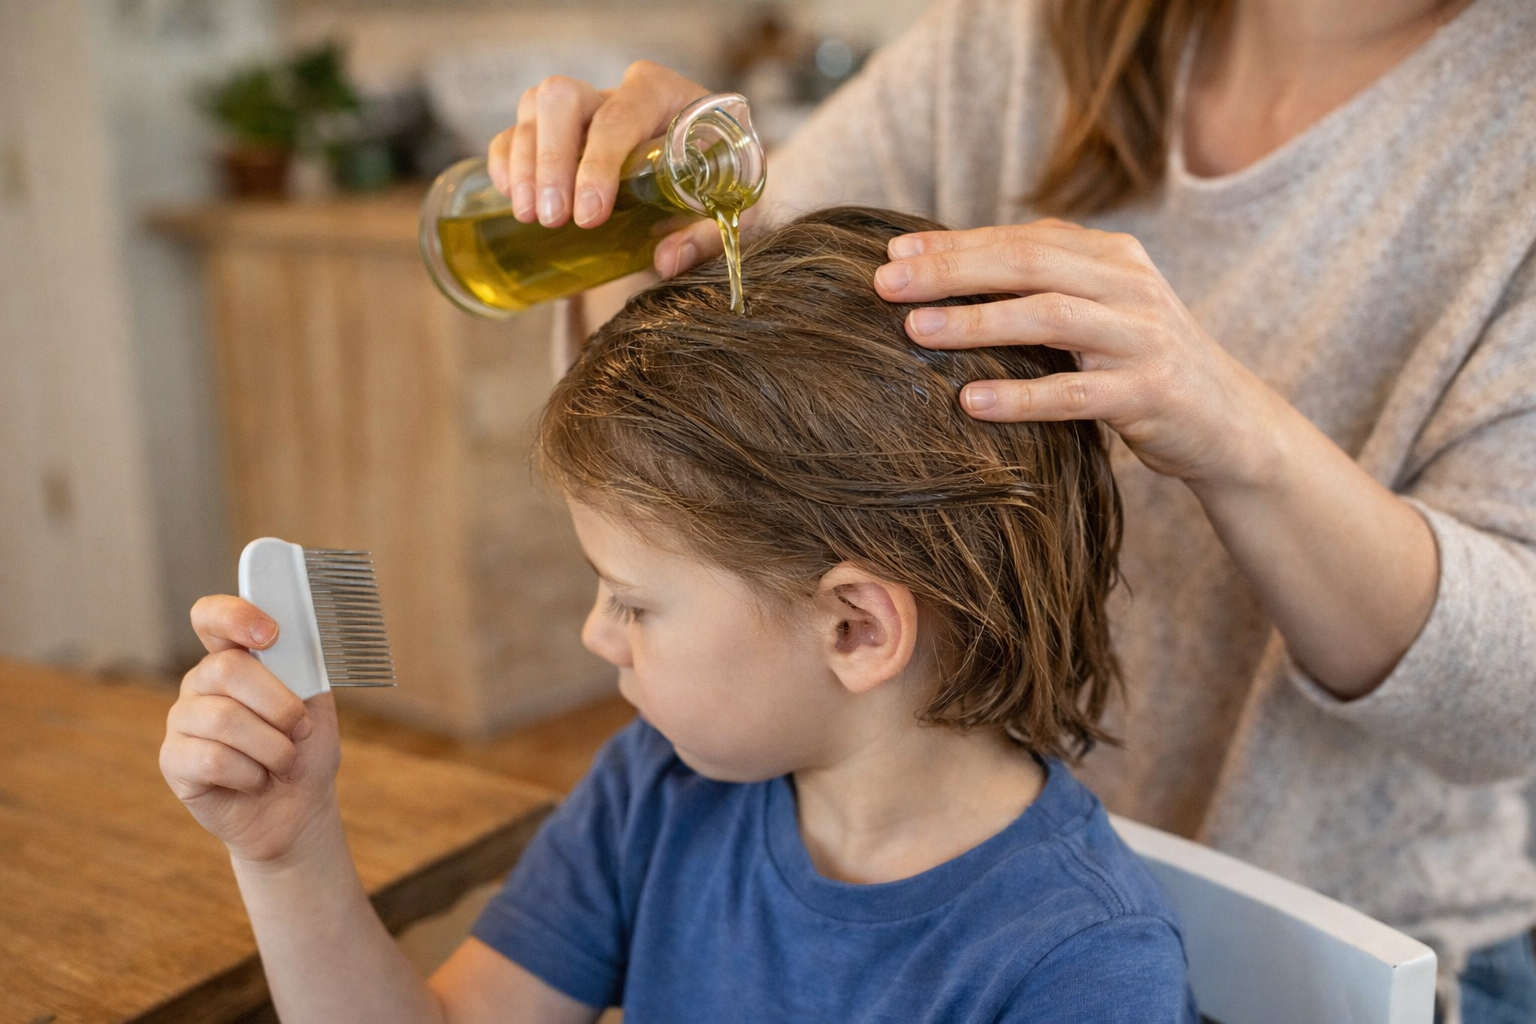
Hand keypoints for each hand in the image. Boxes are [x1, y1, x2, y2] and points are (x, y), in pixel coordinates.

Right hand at [159, 595, 341, 864]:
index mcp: (236, 656)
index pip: (212, 617)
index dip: (235, 616)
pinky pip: (212, 759)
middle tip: (302, 730)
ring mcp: (182, 720)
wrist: (298, 807)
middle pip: (228, 670)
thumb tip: (297, 640)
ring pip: (223, 719)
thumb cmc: (305, 748)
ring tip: (284, 762)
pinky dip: (251, 775)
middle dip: (280, 706)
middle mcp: (201, 682)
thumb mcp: (317, 701)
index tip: (271, 634)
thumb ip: (303, 667)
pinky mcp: (172, 761)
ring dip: (272, 747)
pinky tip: (256, 780)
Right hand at [487, 60, 726, 277]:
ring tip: (531, 218)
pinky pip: (514, 131)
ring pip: (532, 108)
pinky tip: (511, 198)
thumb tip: (667, 259)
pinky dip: (504, 161)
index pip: (619, 115)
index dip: (597, 163)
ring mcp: (582, 108)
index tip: (589, 216)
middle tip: (554, 219)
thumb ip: (707, 235)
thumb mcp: (729, 210)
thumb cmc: (720, 185)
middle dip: (551, 161)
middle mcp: (617, 92)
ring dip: (523, 165)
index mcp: (664, 94)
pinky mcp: (555, 132)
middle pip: (561, 97)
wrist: (711, 176)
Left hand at [874, 219, 1281, 485]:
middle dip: (952, 270)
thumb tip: (945, 271)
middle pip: (1029, 263)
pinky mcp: (1150, 394)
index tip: (892, 253)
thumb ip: (1042, 285)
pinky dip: (1022, 396)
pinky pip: (1076, 393)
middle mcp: (1129, 286)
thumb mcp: (1099, 311)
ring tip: (916, 331)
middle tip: (886, 284)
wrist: (1229, 421)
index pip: (1020, 238)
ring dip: (978, 321)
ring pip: (1051, 317)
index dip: (954, 243)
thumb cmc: (1139, 364)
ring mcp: (1142, 338)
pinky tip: (971, 402)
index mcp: (1111, 257)